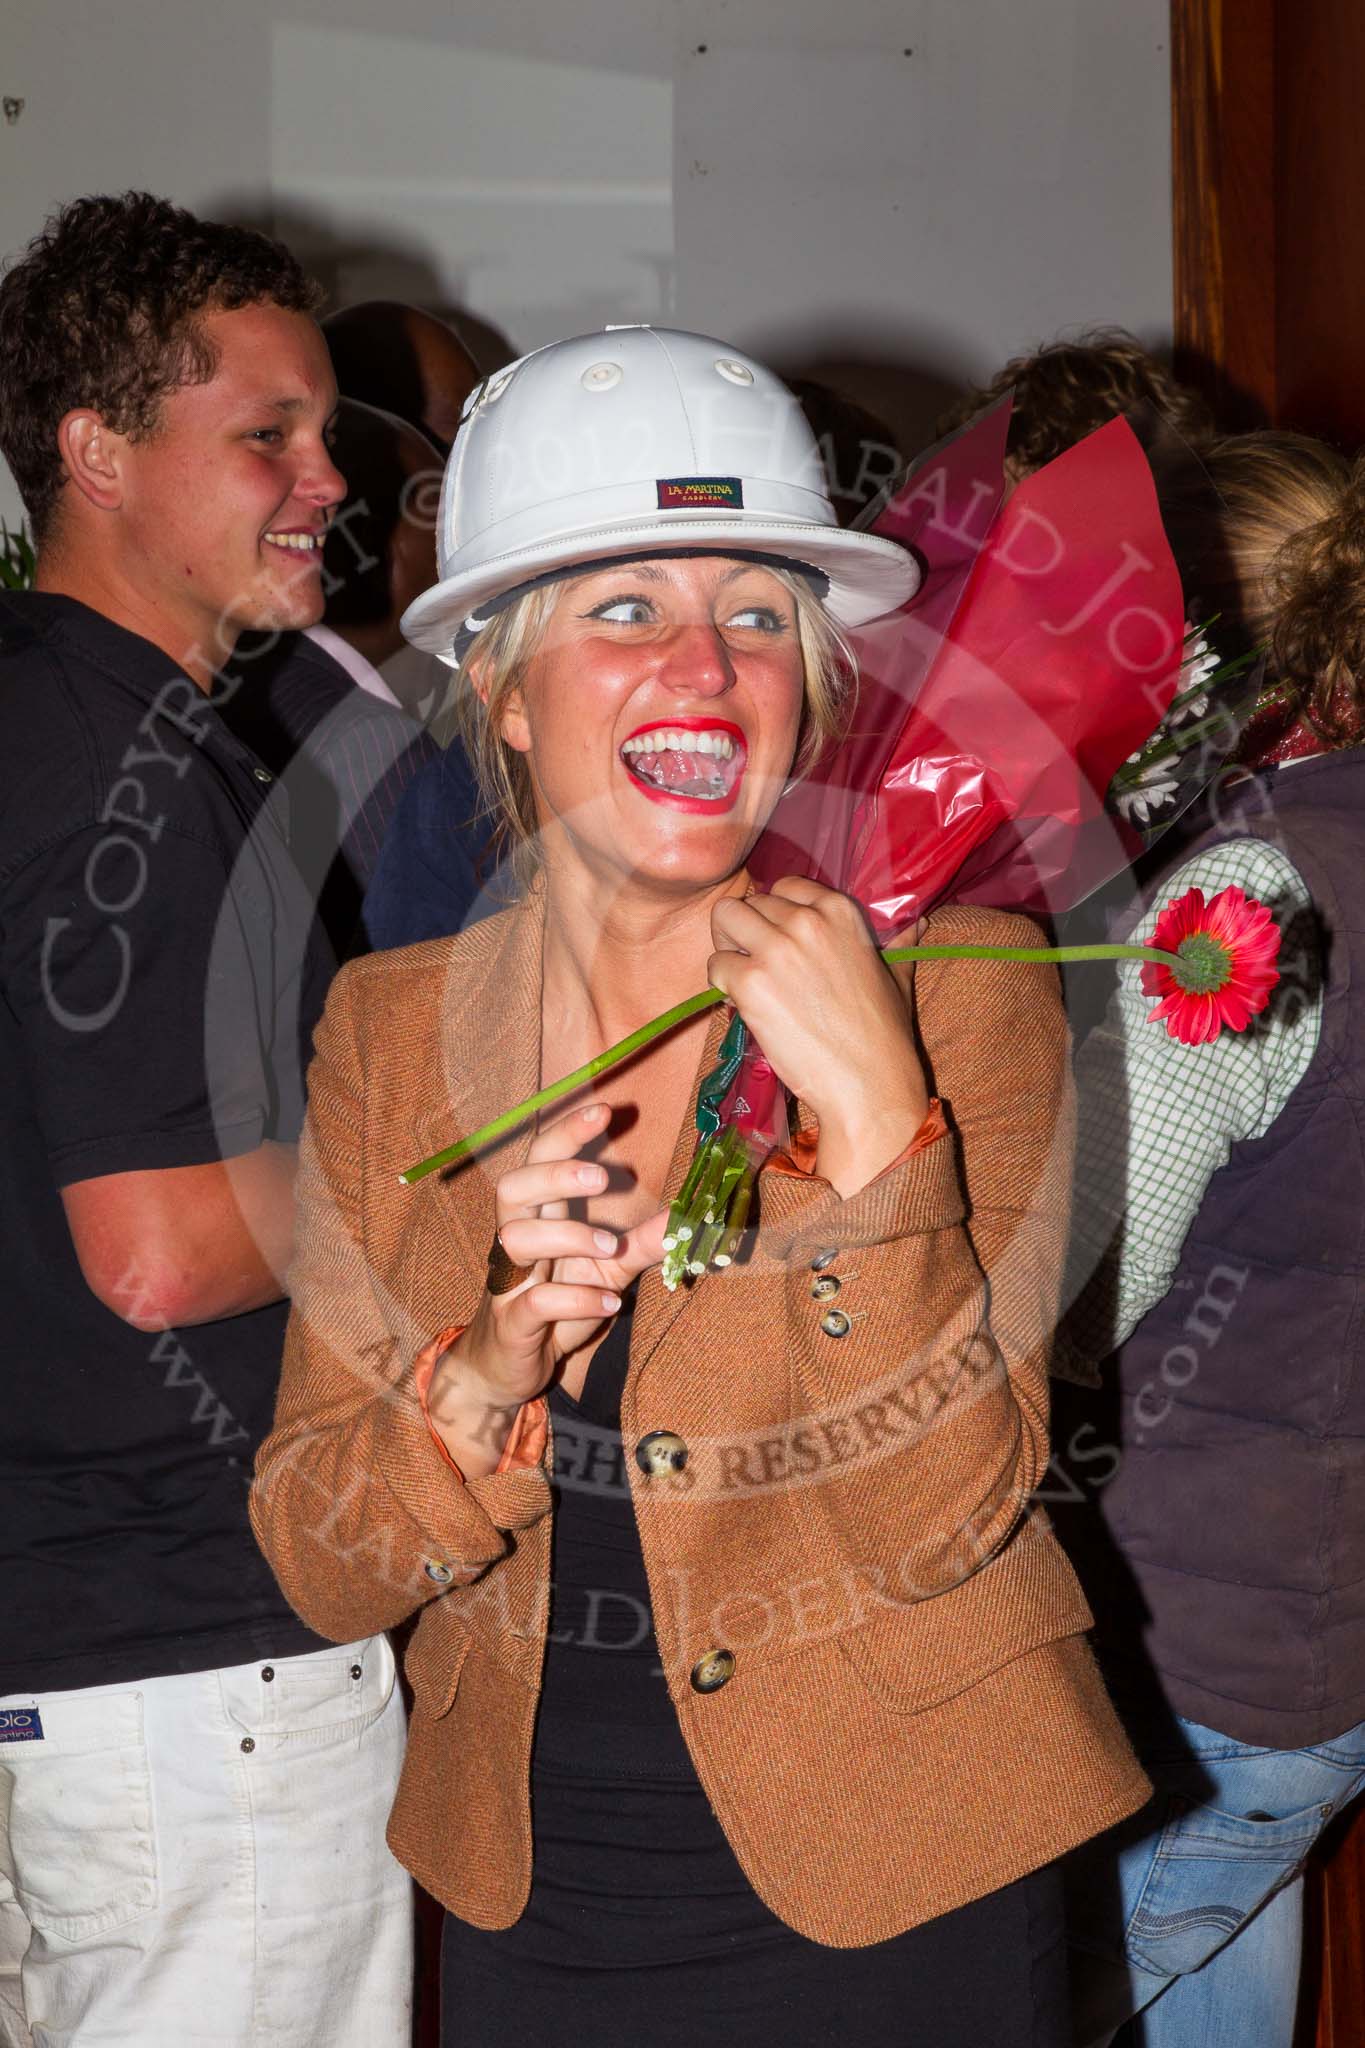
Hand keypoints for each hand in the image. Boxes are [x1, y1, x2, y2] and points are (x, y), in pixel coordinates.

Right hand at [427, 1102, 665, 1471]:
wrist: (507, 1368)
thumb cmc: (553, 1306)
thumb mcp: (607, 1269)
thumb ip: (641, 1242)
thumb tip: (688, 1218)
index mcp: (538, 1216)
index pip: (541, 1159)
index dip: (568, 1132)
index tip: (604, 1109)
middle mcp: (514, 1239)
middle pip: (513, 1187)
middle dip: (555, 1174)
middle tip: (600, 1177)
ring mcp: (507, 1280)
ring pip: (515, 1239)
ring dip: (566, 1237)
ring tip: (611, 1247)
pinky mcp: (511, 1322)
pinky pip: (533, 1302)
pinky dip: (574, 1299)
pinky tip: (609, 1302)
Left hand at [707, 879, 928, 1192]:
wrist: (868, 1083)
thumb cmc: (884, 1034)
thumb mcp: (896, 975)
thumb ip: (898, 942)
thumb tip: (917, 923)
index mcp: (839, 910)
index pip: (784, 886)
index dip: (775, 913)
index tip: (779, 941)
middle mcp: (805, 920)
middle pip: (749, 902)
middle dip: (746, 931)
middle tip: (755, 964)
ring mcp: (776, 949)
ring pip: (723, 920)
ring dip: (727, 948)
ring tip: (743, 980)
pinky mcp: (751, 982)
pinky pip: (715, 965)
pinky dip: (720, 985)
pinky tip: (743, 1006)